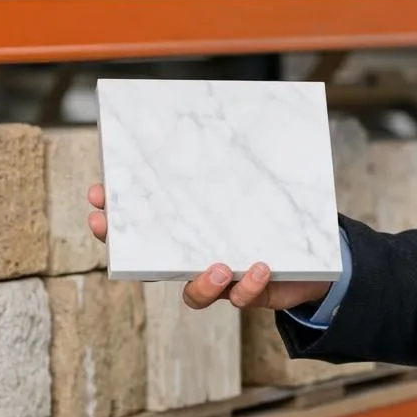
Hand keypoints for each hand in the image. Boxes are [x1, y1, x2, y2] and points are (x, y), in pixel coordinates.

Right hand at [87, 183, 333, 311]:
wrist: (318, 258)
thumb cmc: (278, 216)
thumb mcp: (261, 184)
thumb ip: (245, 163)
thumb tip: (237, 119)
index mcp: (195, 232)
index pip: (146, 225)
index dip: (116, 214)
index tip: (97, 195)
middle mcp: (200, 258)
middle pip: (151, 262)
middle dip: (126, 248)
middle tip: (112, 228)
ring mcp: (223, 280)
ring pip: (196, 293)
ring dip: (202, 283)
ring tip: (219, 267)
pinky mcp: (251, 293)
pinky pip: (243, 297)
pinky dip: (249, 284)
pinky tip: (260, 266)